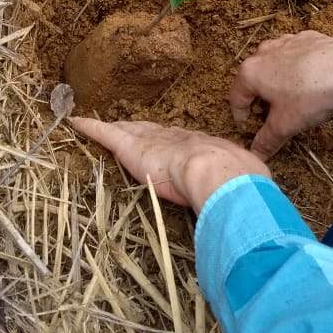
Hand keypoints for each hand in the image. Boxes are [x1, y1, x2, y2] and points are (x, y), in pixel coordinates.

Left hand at [71, 117, 270, 212]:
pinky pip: (105, 133)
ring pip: (129, 130)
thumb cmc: (233, 182)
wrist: (219, 172)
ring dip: (118, 128)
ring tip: (106, 124)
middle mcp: (174, 138)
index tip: (166, 142)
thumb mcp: (239, 184)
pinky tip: (77, 123)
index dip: (170, 141)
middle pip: (153, 131)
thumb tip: (254, 209)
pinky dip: (91, 128)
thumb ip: (238, 193)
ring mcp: (151, 140)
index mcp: (199, 148)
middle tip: (132, 126)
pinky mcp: (130, 146)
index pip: (180, 143)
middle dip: (143, 129)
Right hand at [229, 31, 332, 160]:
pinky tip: (311, 81)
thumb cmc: (310, 95)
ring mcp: (285, 41)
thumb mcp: (285, 125)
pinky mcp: (305, 38)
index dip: (241, 118)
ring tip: (293, 99)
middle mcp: (262, 52)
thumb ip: (266, 140)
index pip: (236, 99)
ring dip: (278, 82)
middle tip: (273, 116)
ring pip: (274, 65)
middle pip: (254, 80)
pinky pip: (294, 56)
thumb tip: (256, 154)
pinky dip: (297, 69)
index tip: (250, 128)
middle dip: (260, 99)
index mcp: (250, 72)